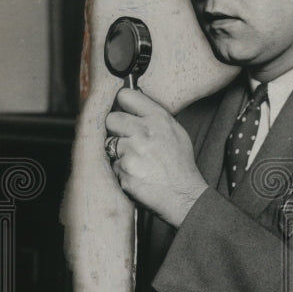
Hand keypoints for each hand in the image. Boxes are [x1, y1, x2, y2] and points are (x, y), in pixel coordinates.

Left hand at [105, 88, 207, 227]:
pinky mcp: (123, 170)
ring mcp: (131, 151)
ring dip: (117, 152)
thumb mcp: (176, 132)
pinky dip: (120, 170)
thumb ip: (154, 117)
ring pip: (109, 143)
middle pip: (111, 119)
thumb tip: (132, 107)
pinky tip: (135, 173)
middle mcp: (144, 131)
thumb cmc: (180, 165)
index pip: (125, 96)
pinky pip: (112, 165)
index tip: (123, 111)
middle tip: (127, 140)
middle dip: (116, 129)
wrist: (183, 195)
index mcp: (158, 119)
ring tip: (135, 160)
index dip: (122, 104)